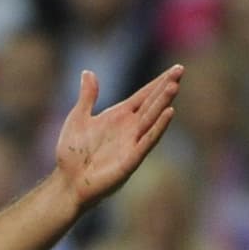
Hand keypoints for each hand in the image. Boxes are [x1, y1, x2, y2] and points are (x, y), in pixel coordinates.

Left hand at [54, 65, 182, 212]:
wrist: (67, 181)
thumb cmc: (72, 153)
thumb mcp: (78, 118)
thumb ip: (87, 96)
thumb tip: (88, 72)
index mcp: (119, 116)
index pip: (144, 95)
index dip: (158, 82)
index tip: (176, 68)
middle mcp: (130, 127)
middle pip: (151, 103)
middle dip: (165, 87)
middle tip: (181, 70)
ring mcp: (132, 142)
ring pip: (151, 118)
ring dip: (163, 103)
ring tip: (174, 85)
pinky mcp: (131, 159)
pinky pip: (147, 141)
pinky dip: (158, 128)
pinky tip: (169, 113)